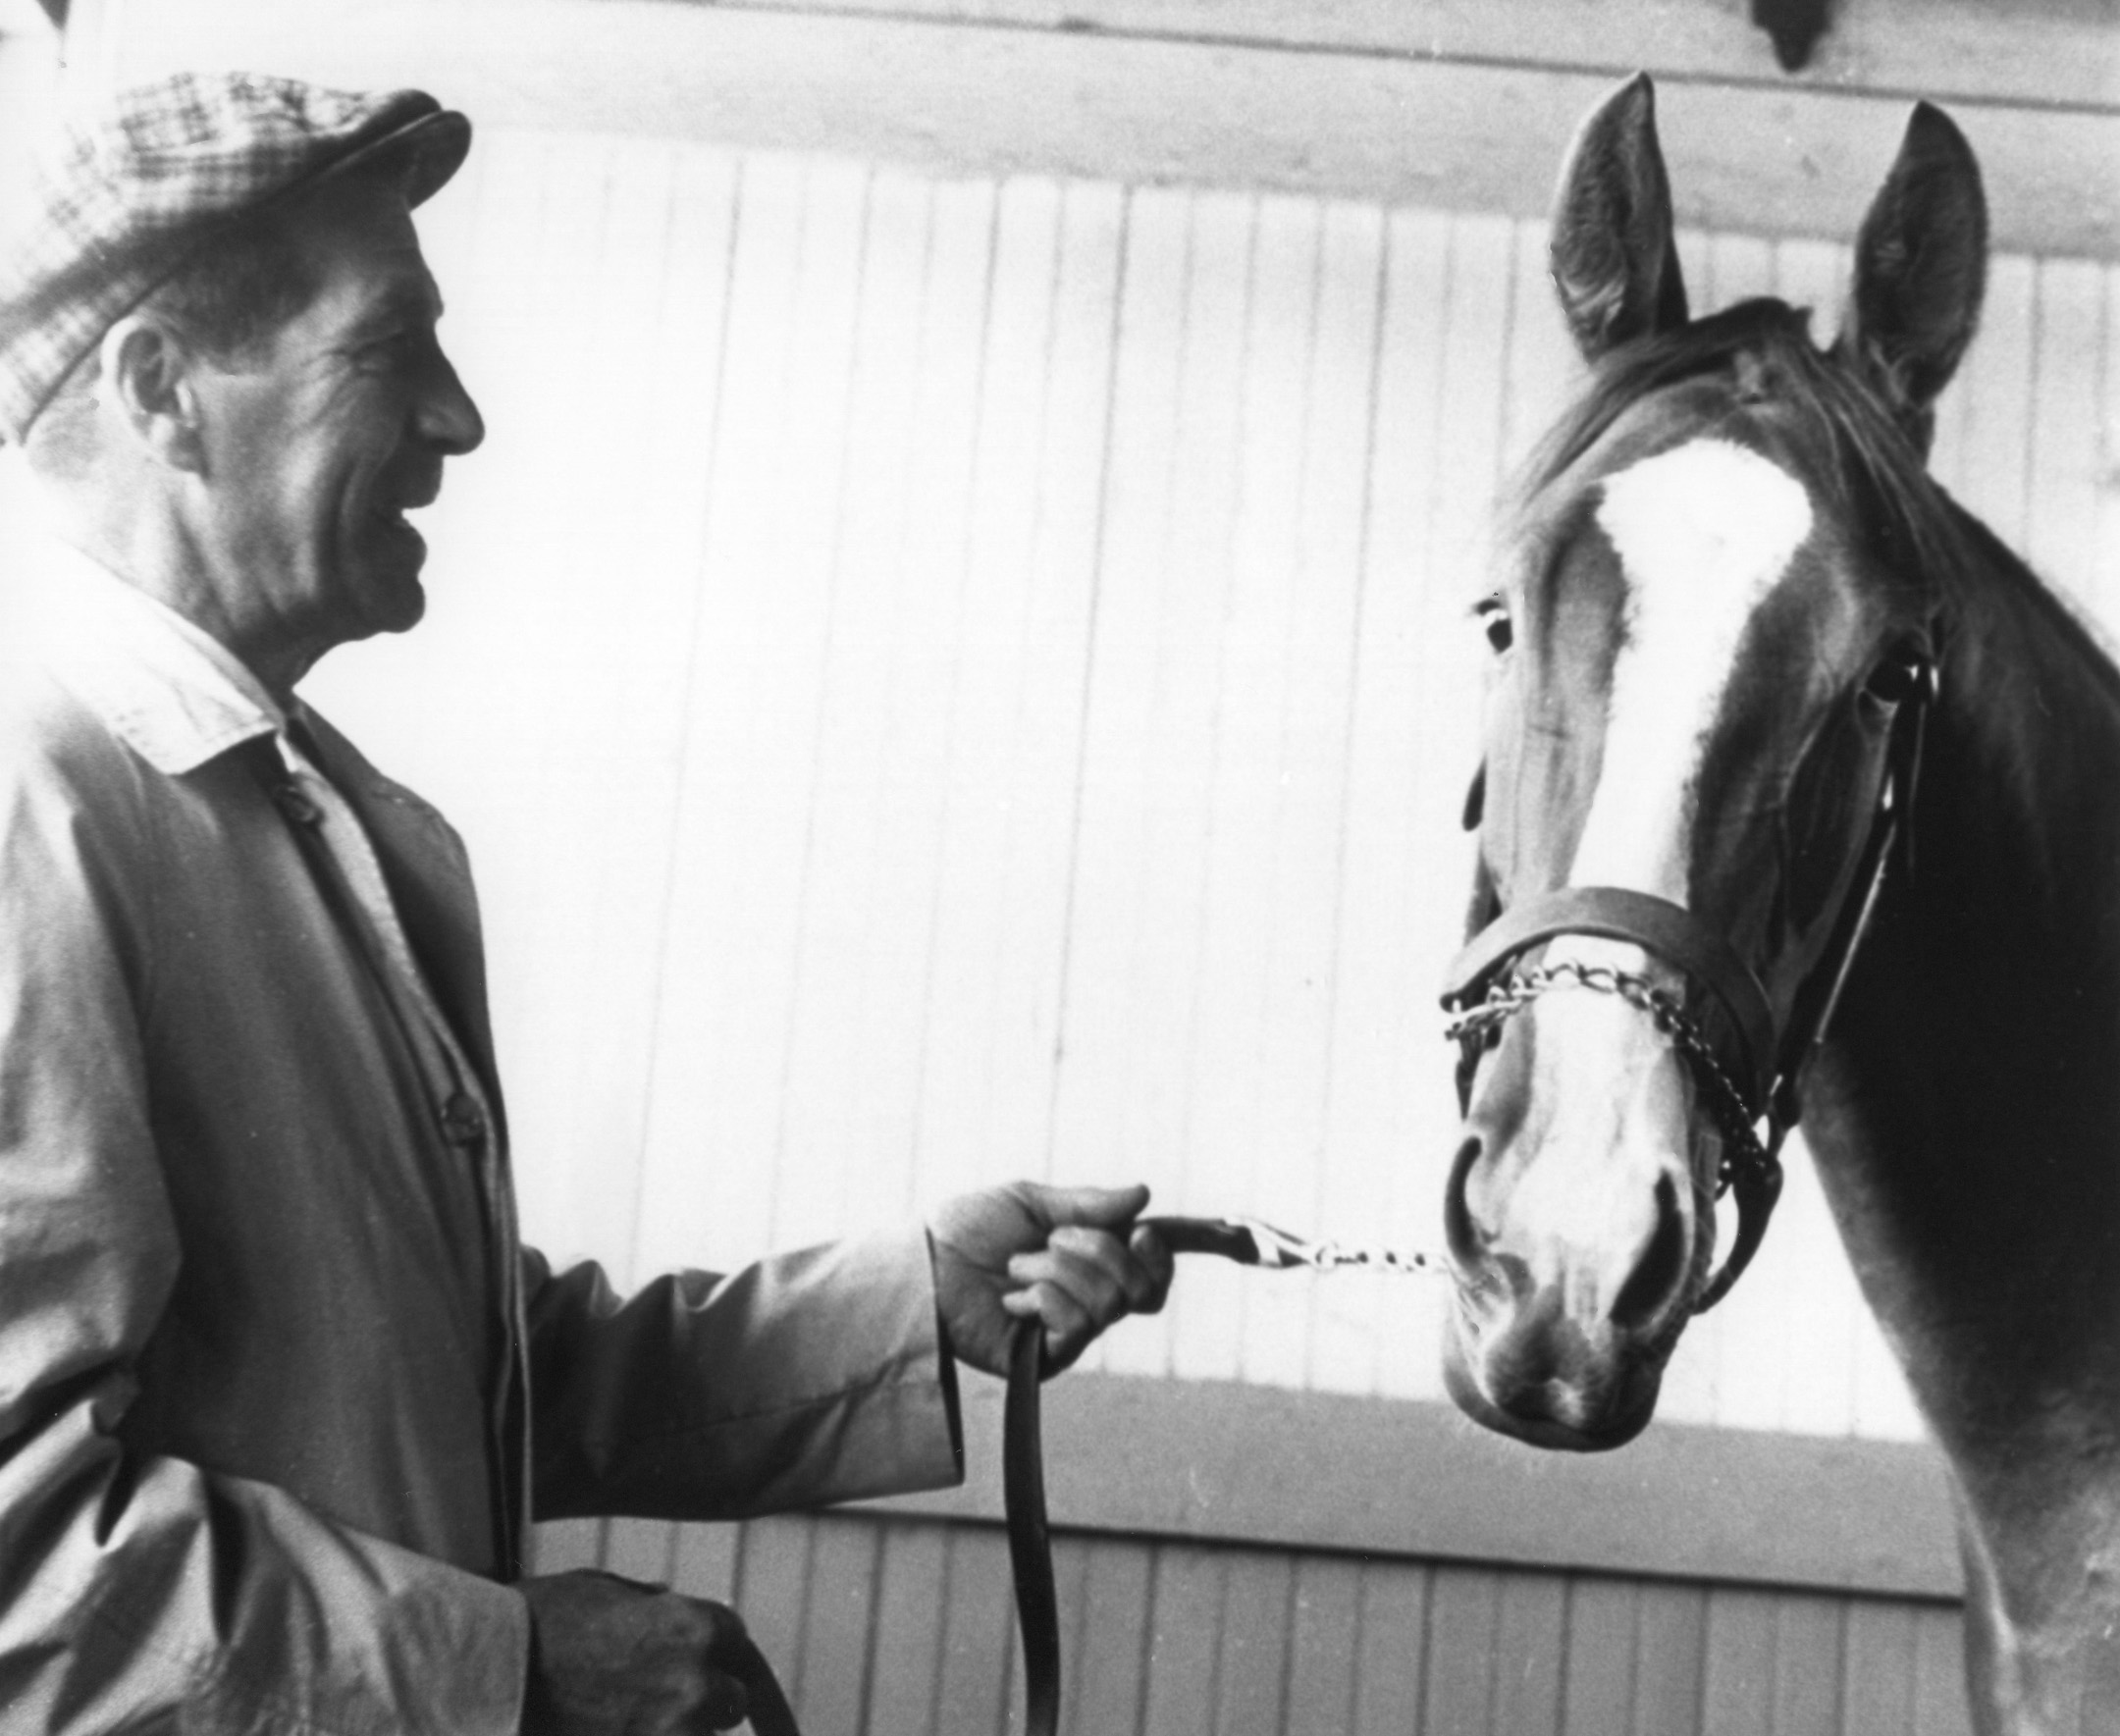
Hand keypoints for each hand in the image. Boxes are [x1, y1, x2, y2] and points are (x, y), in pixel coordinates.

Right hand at [520, 1570, 755, 1734]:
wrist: (488, 1675)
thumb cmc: (539, 1622)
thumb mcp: (601, 1587)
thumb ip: (648, 1601)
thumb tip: (670, 1601)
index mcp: (692, 1626)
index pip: (736, 1638)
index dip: (716, 1647)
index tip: (704, 1658)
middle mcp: (694, 1682)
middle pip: (732, 1700)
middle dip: (708, 1698)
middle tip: (665, 1696)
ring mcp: (670, 1732)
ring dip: (681, 1731)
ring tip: (635, 1718)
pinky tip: (621, 1731)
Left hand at [928, 1181, 1173, 1377]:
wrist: (928, 1263)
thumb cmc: (970, 1230)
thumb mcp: (1033, 1203)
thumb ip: (1089, 1203)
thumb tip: (1143, 1194)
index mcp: (1093, 1262)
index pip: (1154, 1273)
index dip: (1161, 1256)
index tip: (1138, 1232)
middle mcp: (1090, 1300)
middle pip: (1143, 1289)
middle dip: (1099, 1252)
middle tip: (1052, 1239)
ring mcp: (1072, 1332)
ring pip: (1109, 1302)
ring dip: (1057, 1270)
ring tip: (1017, 1268)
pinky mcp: (1049, 1359)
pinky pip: (1077, 1324)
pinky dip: (1044, 1298)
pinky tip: (1013, 1300)